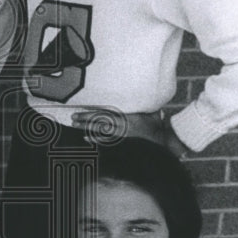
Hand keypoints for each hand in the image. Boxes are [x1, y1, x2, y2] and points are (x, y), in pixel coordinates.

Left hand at [72, 109, 186, 155]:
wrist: (164, 141)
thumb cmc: (158, 127)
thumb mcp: (152, 112)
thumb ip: (143, 104)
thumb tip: (142, 95)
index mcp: (128, 116)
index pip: (107, 112)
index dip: (93, 111)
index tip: (82, 110)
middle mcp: (123, 124)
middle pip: (100, 120)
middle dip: (86, 119)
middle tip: (73, 117)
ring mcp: (122, 134)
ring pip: (101, 129)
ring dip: (87, 127)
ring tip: (75, 125)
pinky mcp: (123, 142)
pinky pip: (107, 140)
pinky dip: (96, 139)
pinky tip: (85, 138)